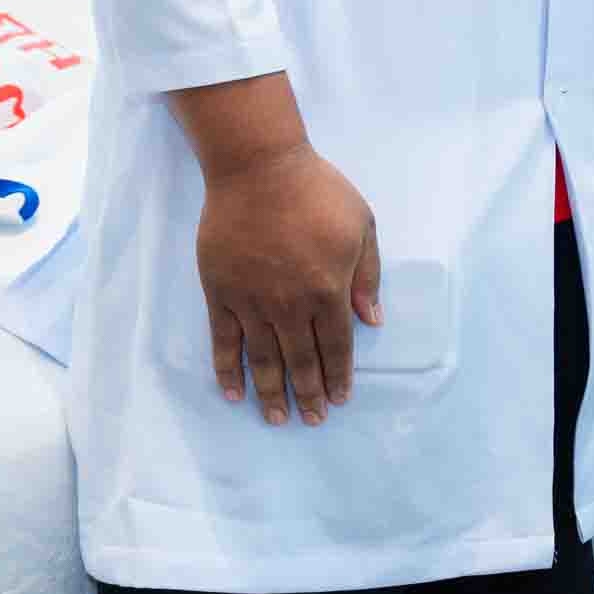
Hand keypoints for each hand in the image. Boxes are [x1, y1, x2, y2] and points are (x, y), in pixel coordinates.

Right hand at [196, 147, 380, 426]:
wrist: (259, 171)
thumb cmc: (318, 192)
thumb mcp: (362, 226)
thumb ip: (367, 275)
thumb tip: (371, 320)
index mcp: (328, 289)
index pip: (336, 345)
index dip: (338, 375)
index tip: (339, 399)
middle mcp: (290, 304)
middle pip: (301, 360)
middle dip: (308, 394)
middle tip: (311, 421)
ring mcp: (253, 302)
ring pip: (263, 360)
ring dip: (270, 392)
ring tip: (277, 418)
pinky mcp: (222, 294)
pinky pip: (224, 342)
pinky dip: (228, 371)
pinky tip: (234, 393)